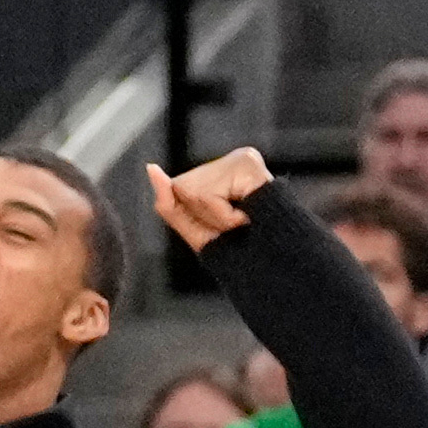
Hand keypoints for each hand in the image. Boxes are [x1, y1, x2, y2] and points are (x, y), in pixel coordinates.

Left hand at [145, 142, 274, 254]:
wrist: (277, 268)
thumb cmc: (240, 249)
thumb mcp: (195, 228)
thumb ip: (168, 201)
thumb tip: (150, 167)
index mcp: (224, 171)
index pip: (181, 188)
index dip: (196, 215)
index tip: (227, 224)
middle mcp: (234, 159)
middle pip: (182, 187)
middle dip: (204, 216)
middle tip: (237, 225)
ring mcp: (243, 158)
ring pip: (193, 192)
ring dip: (217, 219)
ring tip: (244, 223)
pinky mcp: (249, 164)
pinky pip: (210, 195)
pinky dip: (225, 218)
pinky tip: (249, 218)